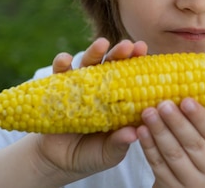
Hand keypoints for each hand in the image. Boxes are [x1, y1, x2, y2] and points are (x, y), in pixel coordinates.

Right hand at [32, 38, 147, 184]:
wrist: (59, 161)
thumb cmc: (92, 155)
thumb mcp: (109, 153)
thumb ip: (119, 143)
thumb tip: (133, 133)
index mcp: (119, 100)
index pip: (132, 78)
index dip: (140, 65)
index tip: (146, 51)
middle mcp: (102, 88)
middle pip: (112, 65)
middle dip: (121, 52)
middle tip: (129, 45)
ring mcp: (80, 86)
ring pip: (89, 63)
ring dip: (95, 51)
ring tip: (102, 43)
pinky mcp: (58, 89)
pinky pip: (59, 73)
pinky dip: (61, 64)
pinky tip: (65, 60)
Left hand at [137, 98, 204, 187]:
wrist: (188, 186)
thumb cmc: (198, 157)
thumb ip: (200, 126)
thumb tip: (184, 90)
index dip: (199, 117)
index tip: (186, 100)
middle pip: (193, 144)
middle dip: (176, 122)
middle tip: (163, 104)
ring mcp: (192, 185)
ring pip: (174, 155)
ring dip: (159, 132)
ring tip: (149, 113)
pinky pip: (158, 166)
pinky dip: (149, 147)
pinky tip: (142, 131)